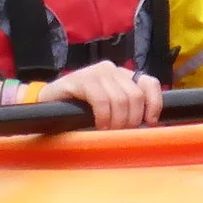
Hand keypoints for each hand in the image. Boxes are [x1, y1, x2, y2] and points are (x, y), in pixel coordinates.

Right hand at [35, 60, 163, 130]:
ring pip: (120, 100)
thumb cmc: (81, 108)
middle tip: (120, 132)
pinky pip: (101, 101)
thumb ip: (127, 108)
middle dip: (131, 119)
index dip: (154, 103)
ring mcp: (96, 72)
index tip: (150, 122)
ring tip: (108, 130)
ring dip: (117, 121)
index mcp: (123, 75)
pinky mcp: (81, 79)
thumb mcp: (110, 106)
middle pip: (136, 96)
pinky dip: (103, 117)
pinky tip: (98, 124)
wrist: (48, 103)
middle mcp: (112, 69)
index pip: (149, 83)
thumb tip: (149, 125)